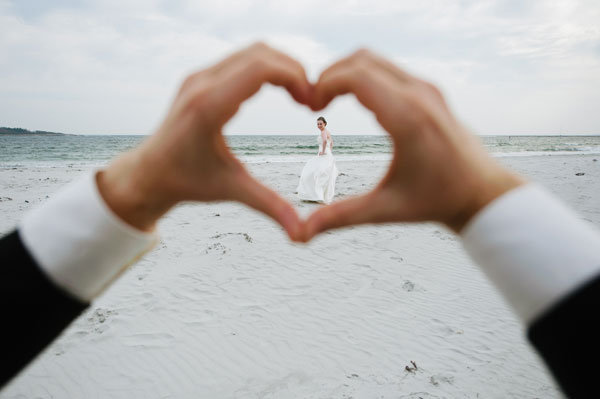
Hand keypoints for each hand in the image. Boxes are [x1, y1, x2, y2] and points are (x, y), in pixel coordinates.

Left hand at [97, 43, 310, 239]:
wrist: (149, 173)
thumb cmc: (188, 182)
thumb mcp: (233, 191)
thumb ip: (270, 207)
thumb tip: (302, 235)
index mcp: (209, 107)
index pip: (260, 68)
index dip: (294, 77)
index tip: (311, 102)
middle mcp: (201, 83)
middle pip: (261, 53)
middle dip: (293, 70)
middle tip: (310, 100)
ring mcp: (198, 76)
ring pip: (252, 51)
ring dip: (281, 67)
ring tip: (299, 96)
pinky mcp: (199, 77)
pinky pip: (240, 59)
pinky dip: (266, 68)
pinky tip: (278, 90)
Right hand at [303, 49, 524, 240]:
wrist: (481, 191)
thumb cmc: (436, 201)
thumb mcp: (385, 210)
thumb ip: (340, 217)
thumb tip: (301, 234)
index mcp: (408, 119)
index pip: (357, 76)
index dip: (325, 84)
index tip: (310, 107)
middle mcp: (419, 95)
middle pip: (361, 60)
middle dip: (330, 75)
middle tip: (313, 103)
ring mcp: (426, 88)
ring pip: (374, 59)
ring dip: (346, 72)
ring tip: (327, 100)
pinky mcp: (429, 90)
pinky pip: (388, 69)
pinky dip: (363, 75)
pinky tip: (352, 100)